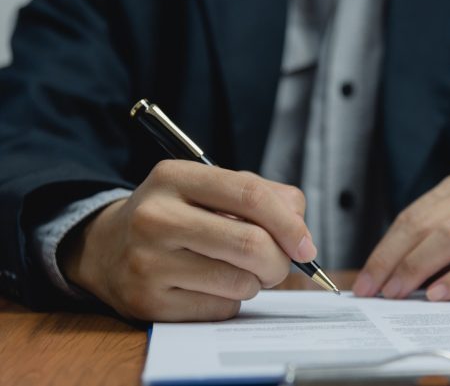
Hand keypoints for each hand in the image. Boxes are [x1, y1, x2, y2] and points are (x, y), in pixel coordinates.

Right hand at [60, 160, 315, 320]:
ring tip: (239, 271)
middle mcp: (155, 216)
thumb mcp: (210, 189)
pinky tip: (211, 287)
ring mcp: (147, 262)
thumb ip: (264, 196)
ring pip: (240, 282)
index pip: (250, 195)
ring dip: (255, 282)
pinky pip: (220, 308)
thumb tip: (301, 232)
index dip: (289, 223)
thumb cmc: (178, 215)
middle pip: (250, 244)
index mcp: (175, 177)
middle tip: (279, 265)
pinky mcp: (148, 303)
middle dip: (279, 261)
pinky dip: (231, 301)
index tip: (306, 245)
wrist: (107, 248)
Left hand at [353, 164, 449, 301]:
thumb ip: (448, 230)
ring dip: (419, 268)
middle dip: (394, 259)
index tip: (368, 277)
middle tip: (374, 290)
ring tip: (400, 294)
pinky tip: (441, 294)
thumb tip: (399, 268)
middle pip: (427, 223)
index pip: (415, 213)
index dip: (386, 247)